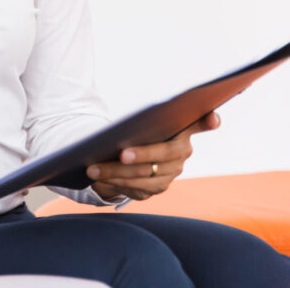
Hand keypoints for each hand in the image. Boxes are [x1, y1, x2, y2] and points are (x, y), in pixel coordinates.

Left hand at [87, 111, 219, 200]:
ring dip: (116, 172)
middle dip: (143, 155)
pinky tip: (99, 178)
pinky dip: (115, 182)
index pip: (199, 123)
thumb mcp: (140, 120)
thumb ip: (149, 116)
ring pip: (144, 174)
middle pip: (164, 154)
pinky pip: (136, 188)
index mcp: (181, 130)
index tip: (212, 117)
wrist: (126, 155)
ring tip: (92, 168)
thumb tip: (146, 119)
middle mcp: (181, 153)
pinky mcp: (156, 188)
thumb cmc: (135, 130)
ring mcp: (170, 173)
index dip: (207, 121)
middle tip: (122, 154)